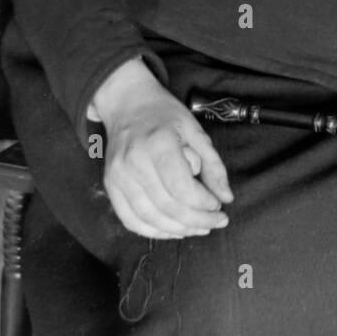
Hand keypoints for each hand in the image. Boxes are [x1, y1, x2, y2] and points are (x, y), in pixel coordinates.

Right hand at [90, 59, 233, 239]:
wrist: (128, 104)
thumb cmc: (165, 115)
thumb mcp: (196, 131)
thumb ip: (213, 165)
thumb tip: (226, 197)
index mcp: (158, 144)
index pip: (181, 188)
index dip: (203, 203)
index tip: (219, 205)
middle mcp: (133, 162)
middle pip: (167, 207)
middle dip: (197, 221)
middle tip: (216, 222)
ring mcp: (117, 176)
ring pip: (149, 218)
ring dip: (178, 230)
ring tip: (200, 229)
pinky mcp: (110, 186)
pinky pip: (130, 219)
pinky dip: (154, 231)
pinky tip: (174, 230)